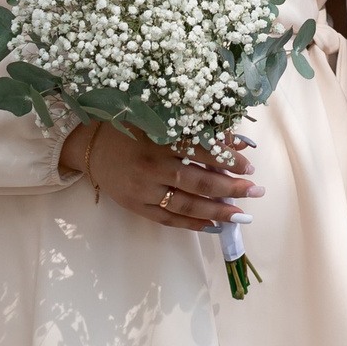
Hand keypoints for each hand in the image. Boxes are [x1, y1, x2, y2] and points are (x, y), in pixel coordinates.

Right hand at [61, 123, 258, 233]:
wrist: (89, 147)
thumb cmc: (127, 127)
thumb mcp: (157, 119)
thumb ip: (192, 128)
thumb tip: (233, 140)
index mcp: (158, 139)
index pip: (202, 152)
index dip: (228, 160)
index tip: (249, 167)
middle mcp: (152, 166)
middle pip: (200, 181)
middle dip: (232, 188)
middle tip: (256, 192)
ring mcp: (144, 190)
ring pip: (187, 205)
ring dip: (218, 210)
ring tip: (242, 214)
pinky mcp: (136, 206)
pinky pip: (169, 220)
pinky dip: (193, 224)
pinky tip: (214, 226)